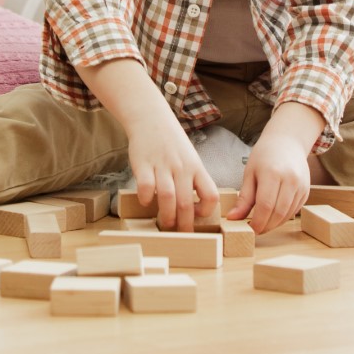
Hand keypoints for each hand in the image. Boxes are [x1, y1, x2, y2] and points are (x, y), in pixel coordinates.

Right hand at [125, 112, 218, 231]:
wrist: (151, 118)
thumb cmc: (172, 142)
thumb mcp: (190, 158)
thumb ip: (193, 179)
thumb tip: (193, 207)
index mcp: (196, 168)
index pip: (210, 194)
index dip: (206, 211)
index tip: (197, 215)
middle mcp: (181, 168)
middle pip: (186, 203)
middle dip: (184, 224)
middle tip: (181, 234)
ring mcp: (162, 166)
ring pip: (167, 197)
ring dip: (166, 215)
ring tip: (165, 224)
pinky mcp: (143, 164)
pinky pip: (145, 186)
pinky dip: (145, 198)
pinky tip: (145, 201)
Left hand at [227, 101, 325, 234]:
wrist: (287, 142)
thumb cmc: (265, 155)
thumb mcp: (250, 173)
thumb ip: (244, 198)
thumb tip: (233, 218)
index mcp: (272, 173)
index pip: (265, 206)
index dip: (257, 222)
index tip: (249, 229)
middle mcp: (290, 180)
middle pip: (278, 213)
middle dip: (265, 226)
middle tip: (255, 230)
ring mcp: (301, 186)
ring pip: (288, 215)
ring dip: (274, 224)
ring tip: (263, 223)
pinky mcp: (306, 190)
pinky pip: (294, 210)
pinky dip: (283, 217)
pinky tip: (274, 215)